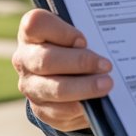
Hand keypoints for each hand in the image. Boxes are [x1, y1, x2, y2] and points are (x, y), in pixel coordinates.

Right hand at [12, 9, 112, 131]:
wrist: (64, 73)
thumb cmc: (75, 44)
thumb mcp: (79, 31)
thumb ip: (87, 29)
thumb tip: (110, 37)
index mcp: (31, 33)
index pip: (36, 24)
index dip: (61, 32)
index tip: (84, 40)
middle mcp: (24, 58)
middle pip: (46, 60)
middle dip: (80, 63)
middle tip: (106, 66)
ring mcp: (30, 85)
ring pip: (54, 89)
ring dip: (84, 88)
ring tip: (107, 85)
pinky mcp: (40, 108)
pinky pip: (59, 112)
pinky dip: (80, 107)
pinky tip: (96, 102)